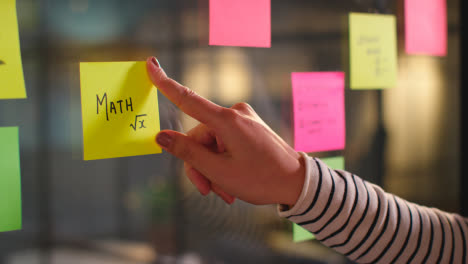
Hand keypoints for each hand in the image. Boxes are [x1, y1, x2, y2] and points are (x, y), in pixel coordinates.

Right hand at [146, 57, 304, 205]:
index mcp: (227, 121)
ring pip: (211, 144)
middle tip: (208, 190)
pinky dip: (223, 163)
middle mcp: (235, 114)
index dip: (165, 83)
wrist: (297, 183)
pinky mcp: (248, 127)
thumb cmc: (261, 179)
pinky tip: (230, 183)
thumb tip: (161, 137)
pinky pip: (224, 143)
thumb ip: (187, 152)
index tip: (151, 65)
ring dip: (212, 169)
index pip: (187, 99)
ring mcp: (243, 120)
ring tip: (224, 192)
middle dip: (199, 166)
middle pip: (198, 138)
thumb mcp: (219, 171)